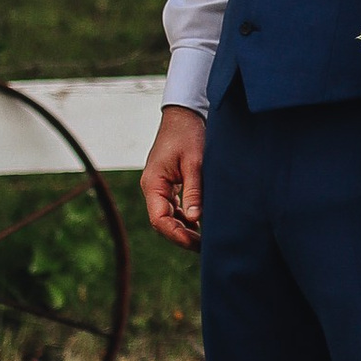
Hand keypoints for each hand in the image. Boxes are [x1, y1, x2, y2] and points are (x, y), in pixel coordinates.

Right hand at [142, 104, 205, 248]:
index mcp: (153, 183)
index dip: (176, 235)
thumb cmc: (188, 134)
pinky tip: (202, 223)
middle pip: (163, 221)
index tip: (196, 243)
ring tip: (207, 239)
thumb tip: (194, 220)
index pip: (159, 219)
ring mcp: (160, 186)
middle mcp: (153, 188)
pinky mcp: (169, 183)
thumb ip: (193, 191)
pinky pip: (174, 207)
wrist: (184, 114)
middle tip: (206, 246)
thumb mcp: (194, 162)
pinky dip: (186, 217)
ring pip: (169, 216)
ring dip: (184, 228)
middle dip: (182, 236)